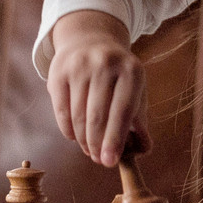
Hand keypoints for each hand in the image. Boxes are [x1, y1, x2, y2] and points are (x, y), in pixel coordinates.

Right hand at [47, 10, 148, 168]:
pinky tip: (75, 137)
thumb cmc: (118, 74)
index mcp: (131, 70)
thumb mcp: (135, 89)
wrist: (90, 40)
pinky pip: (61, 110)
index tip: (110, 162)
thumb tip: (143, 149)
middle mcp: (105, 64)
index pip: (123, 112)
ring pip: (78, 116)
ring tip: (88, 149)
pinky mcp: (59, 71)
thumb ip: (140, 119)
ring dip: (83, 140)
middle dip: (97, 144)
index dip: (115, 140)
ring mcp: (80, 65)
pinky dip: (68, 129)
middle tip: (98, 160)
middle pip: (98, 116)